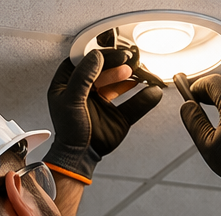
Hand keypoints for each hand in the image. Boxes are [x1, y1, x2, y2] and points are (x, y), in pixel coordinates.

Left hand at [44, 49, 162, 182]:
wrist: (80, 157)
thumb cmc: (69, 132)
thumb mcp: (71, 100)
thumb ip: (83, 77)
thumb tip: (96, 57)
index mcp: (69, 83)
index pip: (85, 61)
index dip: (99, 55)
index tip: (112, 53)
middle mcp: (87, 90)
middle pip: (104, 69)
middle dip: (117, 64)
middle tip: (128, 61)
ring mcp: (103, 101)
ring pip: (120, 83)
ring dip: (131, 77)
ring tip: (139, 72)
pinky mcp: (117, 115)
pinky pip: (133, 103)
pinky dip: (144, 97)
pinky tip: (151, 91)